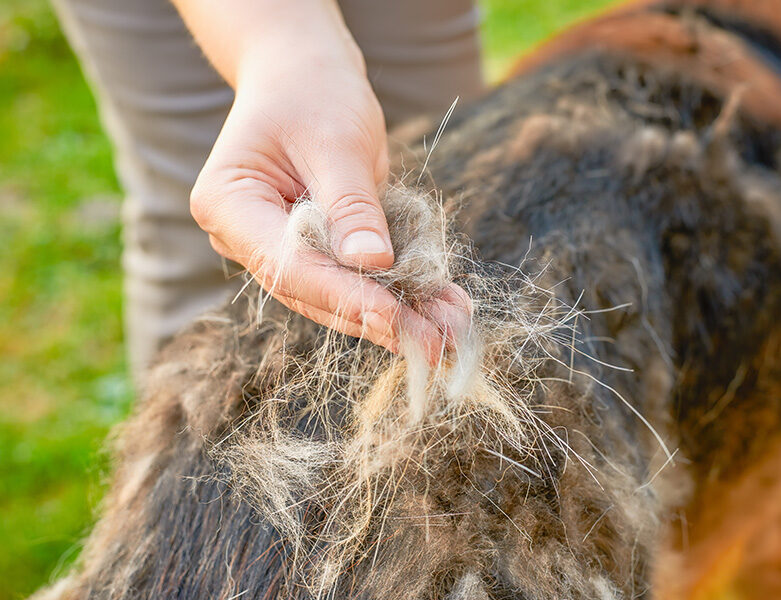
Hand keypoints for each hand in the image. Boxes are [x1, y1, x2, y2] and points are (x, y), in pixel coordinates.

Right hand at [181, 6, 466, 359]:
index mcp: (228, 204)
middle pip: (313, 292)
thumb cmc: (313, 92)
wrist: (306, 74)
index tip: (396, 320)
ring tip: (451, 329)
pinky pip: (355, 279)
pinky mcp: (312, 252)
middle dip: (378, 318)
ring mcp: (277, 249)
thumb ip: (352, 204)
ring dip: (397, 314)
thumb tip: (373, 263)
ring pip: (337, 296)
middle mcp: (244, 237)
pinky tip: (443, 307)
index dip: (346, 296)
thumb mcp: (337, 140)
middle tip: (437, 343)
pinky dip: (399, 292)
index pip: (288, 265)